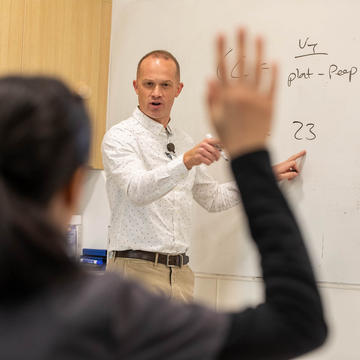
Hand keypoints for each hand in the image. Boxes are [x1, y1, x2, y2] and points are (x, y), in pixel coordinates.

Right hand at [183, 138, 220, 169]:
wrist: (190, 156)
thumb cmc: (199, 152)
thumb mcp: (207, 147)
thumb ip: (214, 146)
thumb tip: (223, 147)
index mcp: (206, 141)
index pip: (217, 141)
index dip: (222, 145)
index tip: (224, 148)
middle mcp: (203, 144)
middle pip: (215, 150)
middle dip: (217, 156)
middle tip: (217, 158)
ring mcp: (200, 150)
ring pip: (212, 157)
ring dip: (212, 160)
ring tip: (211, 160)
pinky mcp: (198, 156)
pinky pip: (208, 161)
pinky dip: (209, 163)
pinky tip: (207, 162)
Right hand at [207, 28, 276, 157]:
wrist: (247, 153)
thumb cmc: (228, 137)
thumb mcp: (214, 119)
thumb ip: (211, 98)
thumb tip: (209, 80)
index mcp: (226, 97)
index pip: (222, 68)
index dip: (220, 50)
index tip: (220, 34)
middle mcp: (242, 95)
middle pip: (240, 64)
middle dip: (240, 43)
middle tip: (241, 28)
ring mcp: (257, 99)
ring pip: (258, 71)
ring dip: (259, 52)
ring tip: (259, 37)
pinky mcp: (270, 105)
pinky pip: (272, 86)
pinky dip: (273, 73)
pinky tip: (274, 61)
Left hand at [272, 150, 305, 180]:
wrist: (265, 173)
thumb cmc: (271, 175)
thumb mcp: (281, 177)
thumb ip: (289, 175)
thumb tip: (295, 174)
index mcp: (284, 165)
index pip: (294, 163)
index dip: (296, 168)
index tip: (296, 173)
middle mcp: (283, 164)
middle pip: (292, 158)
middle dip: (298, 155)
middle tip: (303, 151)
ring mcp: (281, 165)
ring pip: (290, 162)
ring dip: (294, 163)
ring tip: (300, 157)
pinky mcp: (280, 167)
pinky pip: (287, 165)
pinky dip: (290, 167)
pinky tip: (290, 171)